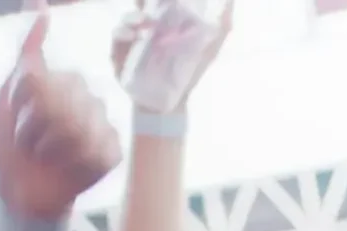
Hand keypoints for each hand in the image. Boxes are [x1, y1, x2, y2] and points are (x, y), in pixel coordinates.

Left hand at [0, 8, 121, 222]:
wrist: (20, 194)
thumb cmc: (12, 147)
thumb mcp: (8, 98)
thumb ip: (26, 56)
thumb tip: (40, 5)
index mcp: (64, 82)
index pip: (40, 82)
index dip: (21, 109)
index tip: (17, 121)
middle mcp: (89, 98)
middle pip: (57, 104)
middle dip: (33, 131)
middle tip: (31, 144)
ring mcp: (103, 125)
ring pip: (75, 129)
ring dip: (49, 151)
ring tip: (46, 157)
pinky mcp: (111, 154)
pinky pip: (94, 154)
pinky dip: (71, 168)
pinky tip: (67, 171)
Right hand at [110, 0, 232, 109]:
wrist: (170, 104)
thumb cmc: (190, 70)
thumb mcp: (211, 44)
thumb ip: (223, 20)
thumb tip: (230, 1)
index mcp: (165, 17)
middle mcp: (145, 25)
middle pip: (138, 3)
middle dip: (141, 0)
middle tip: (148, 1)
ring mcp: (130, 40)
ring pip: (126, 18)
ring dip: (132, 16)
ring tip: (143, 21)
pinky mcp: (118, 56)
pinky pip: (116, 39)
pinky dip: (122, 33)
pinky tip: (133, 35)